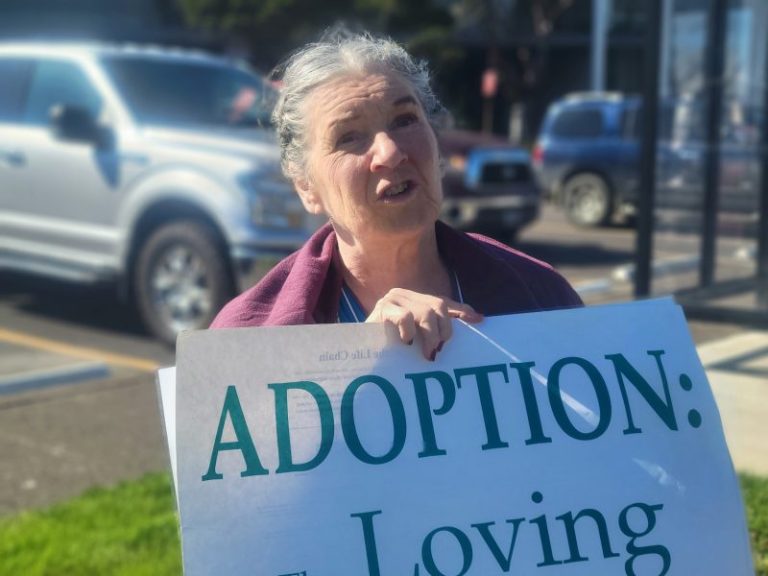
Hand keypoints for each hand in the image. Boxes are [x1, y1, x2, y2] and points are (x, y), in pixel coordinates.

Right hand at [365, 288, 482, 359]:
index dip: (462, 311)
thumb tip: (479, 319)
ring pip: (425, 312)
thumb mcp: (418, 338)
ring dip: (430, 336)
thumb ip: (439, 329)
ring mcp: (393, 299)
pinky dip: (410, 331)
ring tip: (427, 354)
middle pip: (438, 306)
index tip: (479, 322)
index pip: (444, 301)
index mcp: (415, 299)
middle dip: (444, 329)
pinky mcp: (382, 309)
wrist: (359, 349)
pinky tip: (406, 343)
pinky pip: (405, 317)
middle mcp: (405, 294)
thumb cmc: (390, 346)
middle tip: (439, 350)